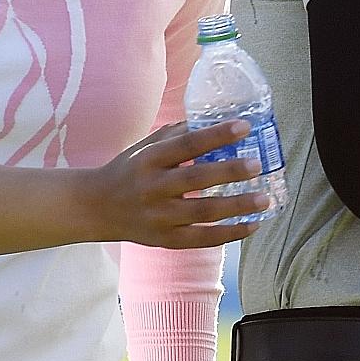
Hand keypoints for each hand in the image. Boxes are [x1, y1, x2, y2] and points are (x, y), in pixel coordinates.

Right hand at [85, 121, 269, 247]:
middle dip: (230, 171)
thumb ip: (177, 134)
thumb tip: (216, 120)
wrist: (96, 208)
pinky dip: (229, 234)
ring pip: (203, 212)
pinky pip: (202, 239)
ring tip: (264, 198)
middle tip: (258, 165)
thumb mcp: (146, 146)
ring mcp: (159, 217)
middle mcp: (153, 188)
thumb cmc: (128, 170)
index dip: (217, 135)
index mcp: (150, 159)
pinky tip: (252, 225)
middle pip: (196, 179)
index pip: (187, 144)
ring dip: (237, 206)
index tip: (245, 127)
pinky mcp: (165, 240)